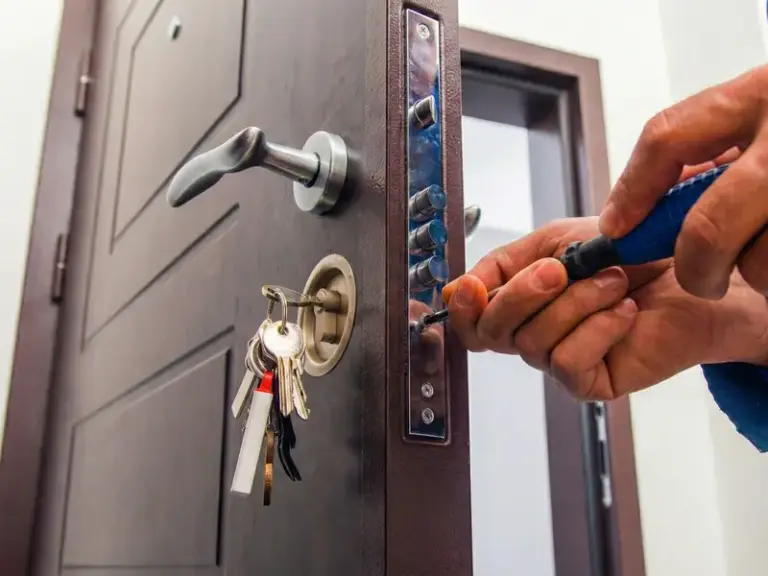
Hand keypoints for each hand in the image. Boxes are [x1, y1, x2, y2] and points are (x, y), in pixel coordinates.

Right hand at [442, 218, 767, 400]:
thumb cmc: (628, 253)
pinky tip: (625, 311)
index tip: (475, 287)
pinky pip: (566, 361)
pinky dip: (598, 328)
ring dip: (576, 303)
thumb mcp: (558, 240)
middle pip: (492, 331)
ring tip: (615, 282)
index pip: (470, 317)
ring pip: (532, 341)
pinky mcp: (587, 381)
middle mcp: (531, 332)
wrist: (689, 274)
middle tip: (562, 269)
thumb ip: (507, 262)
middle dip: (523, 295)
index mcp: (518, 300)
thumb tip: (461, 287)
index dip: (464, 306)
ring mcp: (557, 358)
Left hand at [599, 64, 767, 298]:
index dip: (633, 189)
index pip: (668, 137)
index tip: (616, 227)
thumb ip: (711, 151)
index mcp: (764, 92)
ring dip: (760, 271)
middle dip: (694, 265)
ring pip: (762, 263)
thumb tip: (633, 217)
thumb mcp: (766, 119)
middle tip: (697, 275)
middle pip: (710, 228)